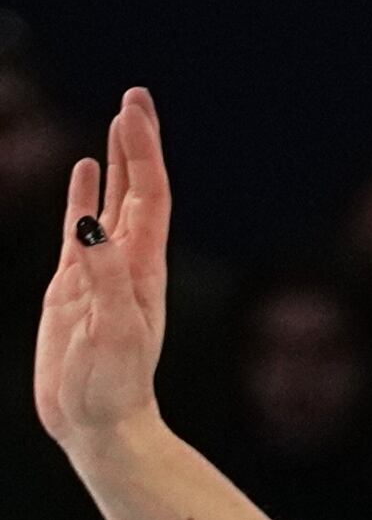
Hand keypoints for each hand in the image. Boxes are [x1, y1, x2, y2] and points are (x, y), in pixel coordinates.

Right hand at [34, 88, 173, 451]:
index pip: (148, 195)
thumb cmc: (111, 386)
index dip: (143, 150)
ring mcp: (101, 270)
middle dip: (137, 142)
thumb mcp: (112, 331)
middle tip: (135, 96)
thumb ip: (103, 279)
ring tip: (119, 120)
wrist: (99, 424)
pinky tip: (84, 172)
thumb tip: (92, 226)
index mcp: (143, 268)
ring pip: (112, 201)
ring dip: (118, 160)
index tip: (133, 109)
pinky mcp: (74, 285)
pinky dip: (85, 195)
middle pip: (138, 188)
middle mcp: (127, 261)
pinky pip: (81, 228)